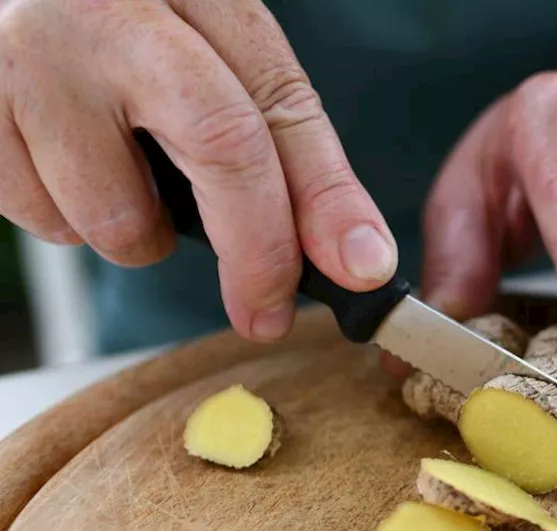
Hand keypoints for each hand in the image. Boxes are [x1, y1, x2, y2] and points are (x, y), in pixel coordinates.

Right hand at [0, 0, 397, 341]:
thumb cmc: (124, 27)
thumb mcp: (213, 56)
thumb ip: (286, 146)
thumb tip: (357, 257)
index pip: (275, 109)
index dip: (326, 202)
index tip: (359, 271)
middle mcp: (108, 14)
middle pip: (219, 149)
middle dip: (257, 253)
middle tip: (264, 310)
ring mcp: (27, 60)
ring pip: (115, 217)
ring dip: (139, 232)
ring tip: (124, 173)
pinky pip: (39, 220)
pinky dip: (66, 217)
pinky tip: (65, 162)